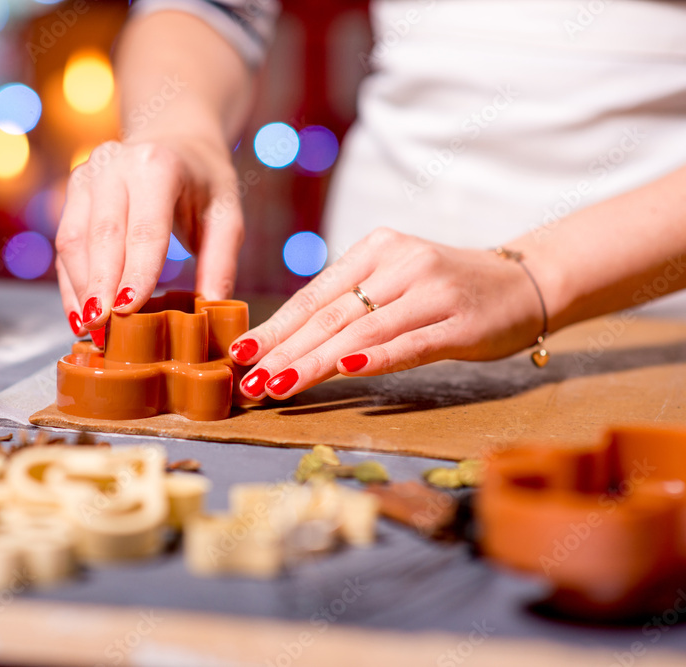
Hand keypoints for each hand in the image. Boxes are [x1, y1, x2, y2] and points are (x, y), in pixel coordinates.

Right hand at [54, 136, 243, 341]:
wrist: (175, 137)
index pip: (145, 228)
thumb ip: (221, 260)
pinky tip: (80, 315)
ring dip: (80, 290)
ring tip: (91, 330)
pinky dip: (70, 282)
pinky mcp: (72, 191)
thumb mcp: (226, 213)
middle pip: (102, 236)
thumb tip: (214, 309)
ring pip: (74, 240)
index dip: (136, 271)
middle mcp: (113, 165)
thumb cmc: (204, 181)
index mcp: (156, 166)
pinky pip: (66, 243)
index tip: (128, 310)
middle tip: (104, 331)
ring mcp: (86, 175)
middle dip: (101, 288)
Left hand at [228, 228, 546, 398]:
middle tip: (250, 383)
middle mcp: (399, 262)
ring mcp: (432, 289)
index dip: (275, 328)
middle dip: (284, 352)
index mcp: (374, 249)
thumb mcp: (393, 282)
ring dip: (316, 361)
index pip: (314, 295)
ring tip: (281, 386)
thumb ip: (350, 304)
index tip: (240, 357)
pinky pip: (413, 341)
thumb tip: (286, 343)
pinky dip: (379, 356)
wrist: (526, 280)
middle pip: (330, 314)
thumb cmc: (446, 290)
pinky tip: (348, 368)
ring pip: (362, 329)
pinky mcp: (460, 321)